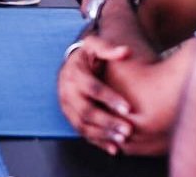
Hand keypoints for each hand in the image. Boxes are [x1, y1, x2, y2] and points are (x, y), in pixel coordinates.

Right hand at [57, 35, 134, 154]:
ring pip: (83, 125)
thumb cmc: (88, 55)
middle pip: (86, 111)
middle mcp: (67, 92)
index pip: (92, 88)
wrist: (72, 65)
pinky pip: (82, 133)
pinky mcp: (70, 117)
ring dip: (103, 134)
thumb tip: (126, 51)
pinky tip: (114, 149)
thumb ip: (109, 48)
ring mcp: (67, 107)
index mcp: (74, 74)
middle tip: (128, 129)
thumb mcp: (95, 45)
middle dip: (107, 121)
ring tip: (122, 140)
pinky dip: (98, 142)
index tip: (128, 108)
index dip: (109, 98)